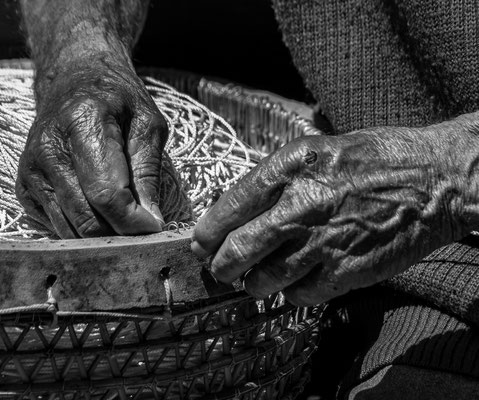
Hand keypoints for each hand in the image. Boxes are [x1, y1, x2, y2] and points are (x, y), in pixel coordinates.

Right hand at [16, 57, 166, 237]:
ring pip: (70, 230)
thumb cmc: (117, 100)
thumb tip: (151, 222)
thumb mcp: (148, 124)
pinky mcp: (24, 186)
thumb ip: (149, 172)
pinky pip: (57, 226)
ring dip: (103, 236)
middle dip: (121, 234)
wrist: (73, 81)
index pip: (106, 193)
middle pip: (86, 217)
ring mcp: (31, 169)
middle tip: (144, 229)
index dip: (133, 221)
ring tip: (126, 224)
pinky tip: (100, 213)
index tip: (155, 227)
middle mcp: (49, 149)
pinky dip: (82, 229)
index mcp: (82, 123)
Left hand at [192, 128, 464, 304]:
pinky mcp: (346, 271)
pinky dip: (290, 294)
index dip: (208, 231)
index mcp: (290, 168)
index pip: (231, 205)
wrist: (434, 179)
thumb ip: (276, 177)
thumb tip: (238, 208)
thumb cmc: (375, 159)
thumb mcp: (317, 149)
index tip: (200, 244)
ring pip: (265, 280)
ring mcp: (323, 241)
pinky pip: (300, 296)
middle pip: (239, 250)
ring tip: (255, 280)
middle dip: (221, 266)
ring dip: (253, 284)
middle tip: (218, 270)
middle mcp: (301, 205)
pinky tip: (295, 284)